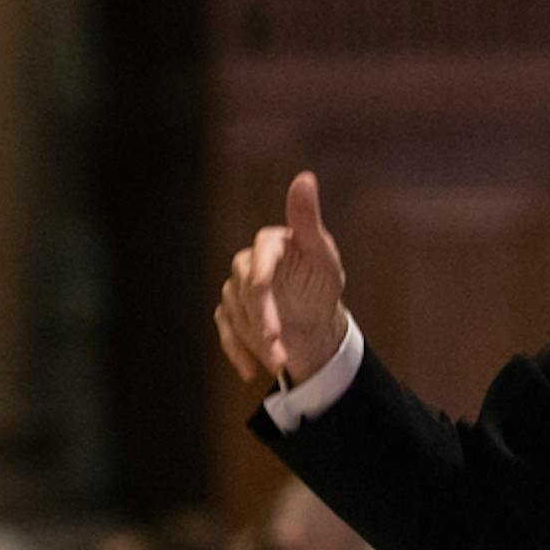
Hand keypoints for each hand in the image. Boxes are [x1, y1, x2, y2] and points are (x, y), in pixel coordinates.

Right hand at [215, 171, 349, 383]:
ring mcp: (236, 291)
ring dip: (256, 342)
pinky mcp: (230, 314)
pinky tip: (253, 372)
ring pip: (236, 316)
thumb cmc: (323, 283)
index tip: (265, 298)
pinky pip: (226, 333)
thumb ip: (307, 219)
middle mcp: (247, 263)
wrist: (318, 322)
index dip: (261, 282)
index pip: (258, 260)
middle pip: (245, 293)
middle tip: (278, 350)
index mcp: (270, 243)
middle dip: (262, 323)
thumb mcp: (323, 255)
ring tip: (281, 360)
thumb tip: (304, 177)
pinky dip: (238, 353)